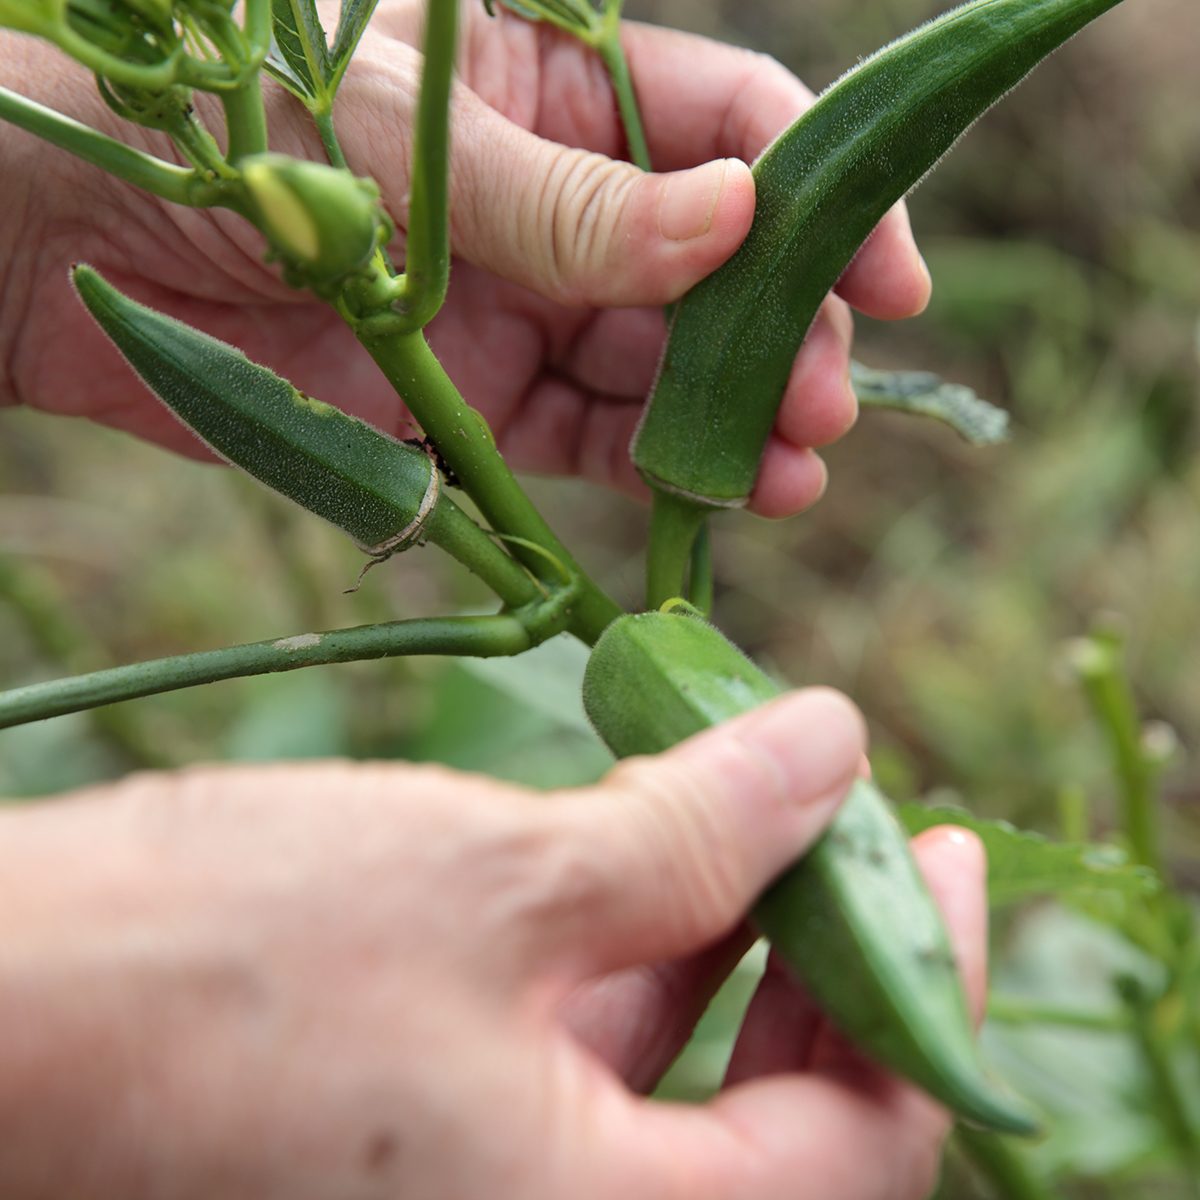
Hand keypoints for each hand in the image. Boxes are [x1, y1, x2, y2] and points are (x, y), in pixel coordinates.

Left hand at [0, 3, 928, 515]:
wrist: (53, 231)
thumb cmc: (218, 122)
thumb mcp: (407, 137)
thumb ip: (571, 199)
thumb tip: (734, 223)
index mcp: (551, 86)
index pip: (728, 124)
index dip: (818, 199)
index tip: (885, 279)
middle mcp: (554, 202)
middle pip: (713, 268)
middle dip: (785, 335)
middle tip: (828, 404)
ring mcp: (516, 309)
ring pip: (660, 368)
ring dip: (736, 419)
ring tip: (802, 470)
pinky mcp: (468, 409)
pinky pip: (584, 442)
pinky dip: (652, 472)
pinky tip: (723, 497)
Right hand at [0, 689, 982, 1199]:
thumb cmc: (218, 965)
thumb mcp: (496, 879)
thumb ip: (696, 834)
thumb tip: (834, 753)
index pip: (865, 1146)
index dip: (924, 983)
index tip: (939, 847)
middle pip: (785, 1132)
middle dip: (835, 965)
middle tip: (860, 825)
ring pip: (681, 1099)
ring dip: (737, 952)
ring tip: (762, 815)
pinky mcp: (429, 1151)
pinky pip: (586, 1079)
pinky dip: (638, 969)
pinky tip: (645, 861)